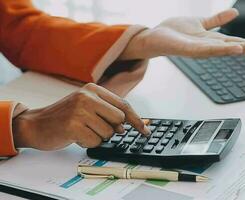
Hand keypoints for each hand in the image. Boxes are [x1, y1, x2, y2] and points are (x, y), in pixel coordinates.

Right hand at [12, 83, 149, 150]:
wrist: (35, 124)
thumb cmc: (65, 117)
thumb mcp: (87, 106)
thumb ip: (108, 112)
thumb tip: (130, 125)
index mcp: (93, 89)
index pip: (124, 105)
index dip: (137, 119)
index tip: (145, 130)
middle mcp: (87, 96)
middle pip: (119, 119)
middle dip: (112, 129)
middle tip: (95, 128)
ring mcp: (80, 110)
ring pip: (108, 132)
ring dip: (98, 136)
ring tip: (82, 130)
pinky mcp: (73, 125)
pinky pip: (95, 141)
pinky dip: (88, 142)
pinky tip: (76, 135)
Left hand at [120, 8, 244, 59]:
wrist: (156, 36)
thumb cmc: (177, 32)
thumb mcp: (202, 23)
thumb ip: (217, 20)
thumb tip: (236, 13)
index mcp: (214, 40)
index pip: (239, 42)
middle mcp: (210, 47)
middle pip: (236, 47)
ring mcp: (200, 50)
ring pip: (224, 49)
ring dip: (241, 49)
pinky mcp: (189, 50)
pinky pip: (207, 50)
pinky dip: (222, 49)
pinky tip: (234, 48)